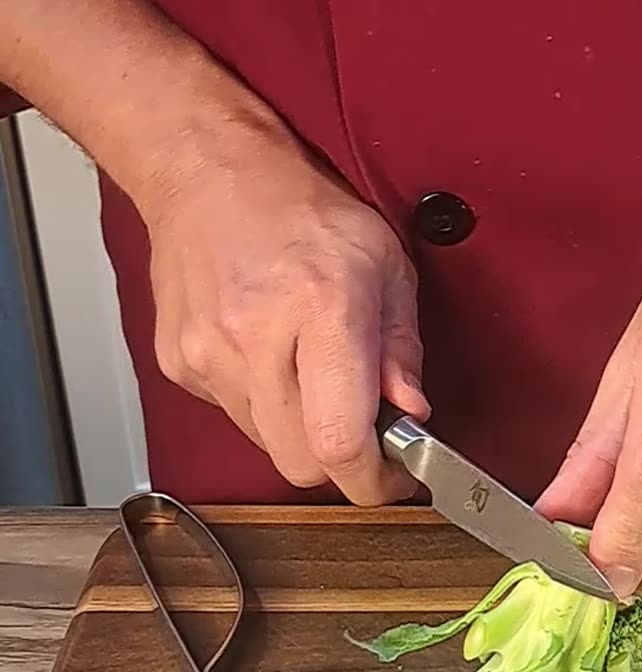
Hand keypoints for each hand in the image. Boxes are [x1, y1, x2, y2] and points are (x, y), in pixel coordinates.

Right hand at [145, 142, 429, 504]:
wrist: (209, 175)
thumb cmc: (301, 210)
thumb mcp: (386, 265)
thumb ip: (402, 348)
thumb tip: (413, 412)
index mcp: (321, 312)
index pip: (339, 441)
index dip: (374, 479)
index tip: (397, 477)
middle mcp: (256, 341)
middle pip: (302, 463)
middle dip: (342, 461)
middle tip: (368, 431)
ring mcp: (210, 357)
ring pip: (268, 445)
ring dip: (303, 430)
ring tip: (316, 371)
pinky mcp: (181, 366)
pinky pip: (236, 417)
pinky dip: (267, 405)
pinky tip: (274, 356)